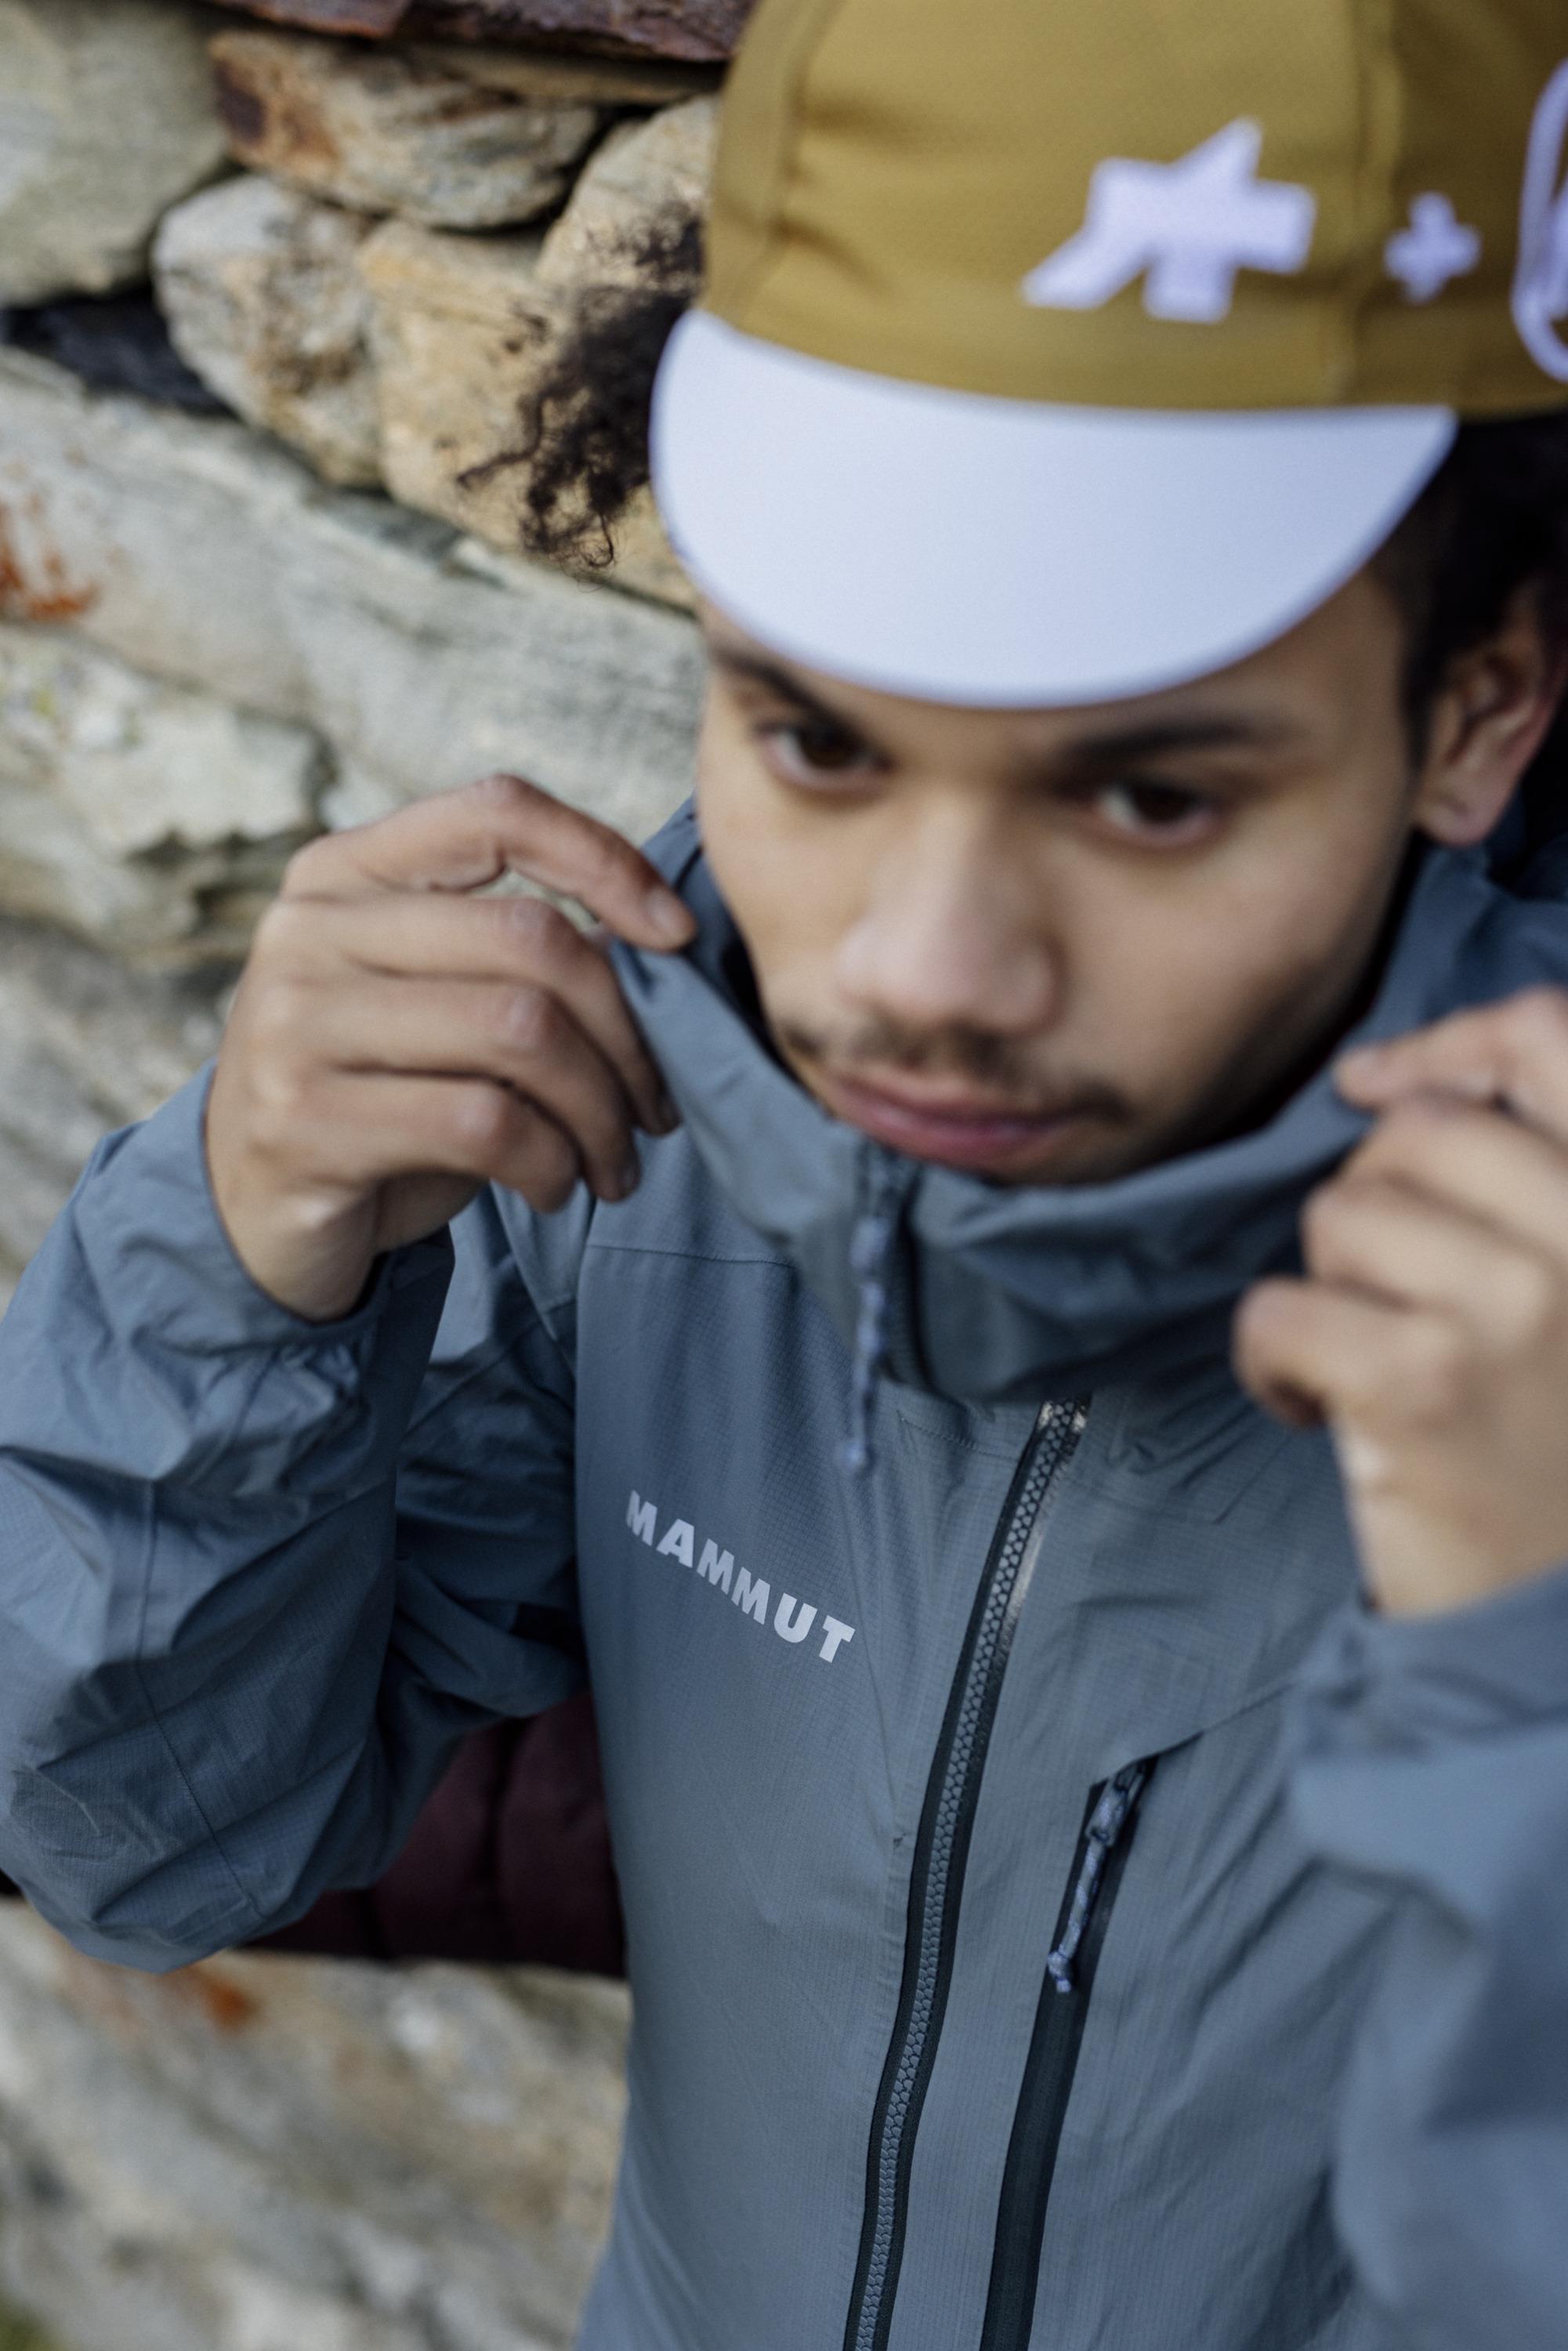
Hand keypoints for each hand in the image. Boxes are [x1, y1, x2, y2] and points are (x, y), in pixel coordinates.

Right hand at [206, 775, 694, 1321]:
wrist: (251, 1212)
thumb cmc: (380, 1095)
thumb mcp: (438, 1001)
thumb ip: (519, 956)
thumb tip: (667, 940)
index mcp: (346, 871)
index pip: (498, 811)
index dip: (606, 860)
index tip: (677, 938)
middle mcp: (310, 930)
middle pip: (533, 938)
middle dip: (628, 1033)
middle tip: (658, 1104)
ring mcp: (296, 1023)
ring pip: (521, 1033)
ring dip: (600, 1112)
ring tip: (613, 1160)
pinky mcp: (304, 1122)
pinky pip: (485, 1123)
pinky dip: (552, 1163)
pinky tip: (558, 1188)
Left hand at [1235, 988, 1567, 1616]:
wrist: (1556, 1621)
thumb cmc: (1555, 1444)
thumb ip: (1529, 1182)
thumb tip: (1390, 1077)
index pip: (1549, 1036)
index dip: (1447, 1040)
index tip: (1372, 1081)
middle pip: (1413, 1130)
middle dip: (1371, 1205)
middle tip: (1392, 1299)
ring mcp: (1512, 1306)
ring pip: (1340, 1217)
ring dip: (1328, 1290)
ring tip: (1373, 1366)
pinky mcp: (1420, 1381)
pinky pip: (1279, 1307)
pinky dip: (1274, 1362)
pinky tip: (1321, 1408)